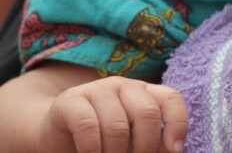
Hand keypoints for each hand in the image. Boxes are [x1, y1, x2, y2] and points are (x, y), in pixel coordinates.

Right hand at [40, 76, 186, 152]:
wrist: (54, 134)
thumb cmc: (101, 141)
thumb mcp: (129, 140)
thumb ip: (149, 142)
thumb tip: (171, 151)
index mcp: (144, 93)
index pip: (171, 99)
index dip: (177, 124)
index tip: (173, 151)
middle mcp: (124, 86)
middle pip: (147, 114)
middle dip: (144, 148)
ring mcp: (97, 90)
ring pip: (117, 125)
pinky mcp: (71, 100)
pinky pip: (87, 126)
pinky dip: (92, 149)